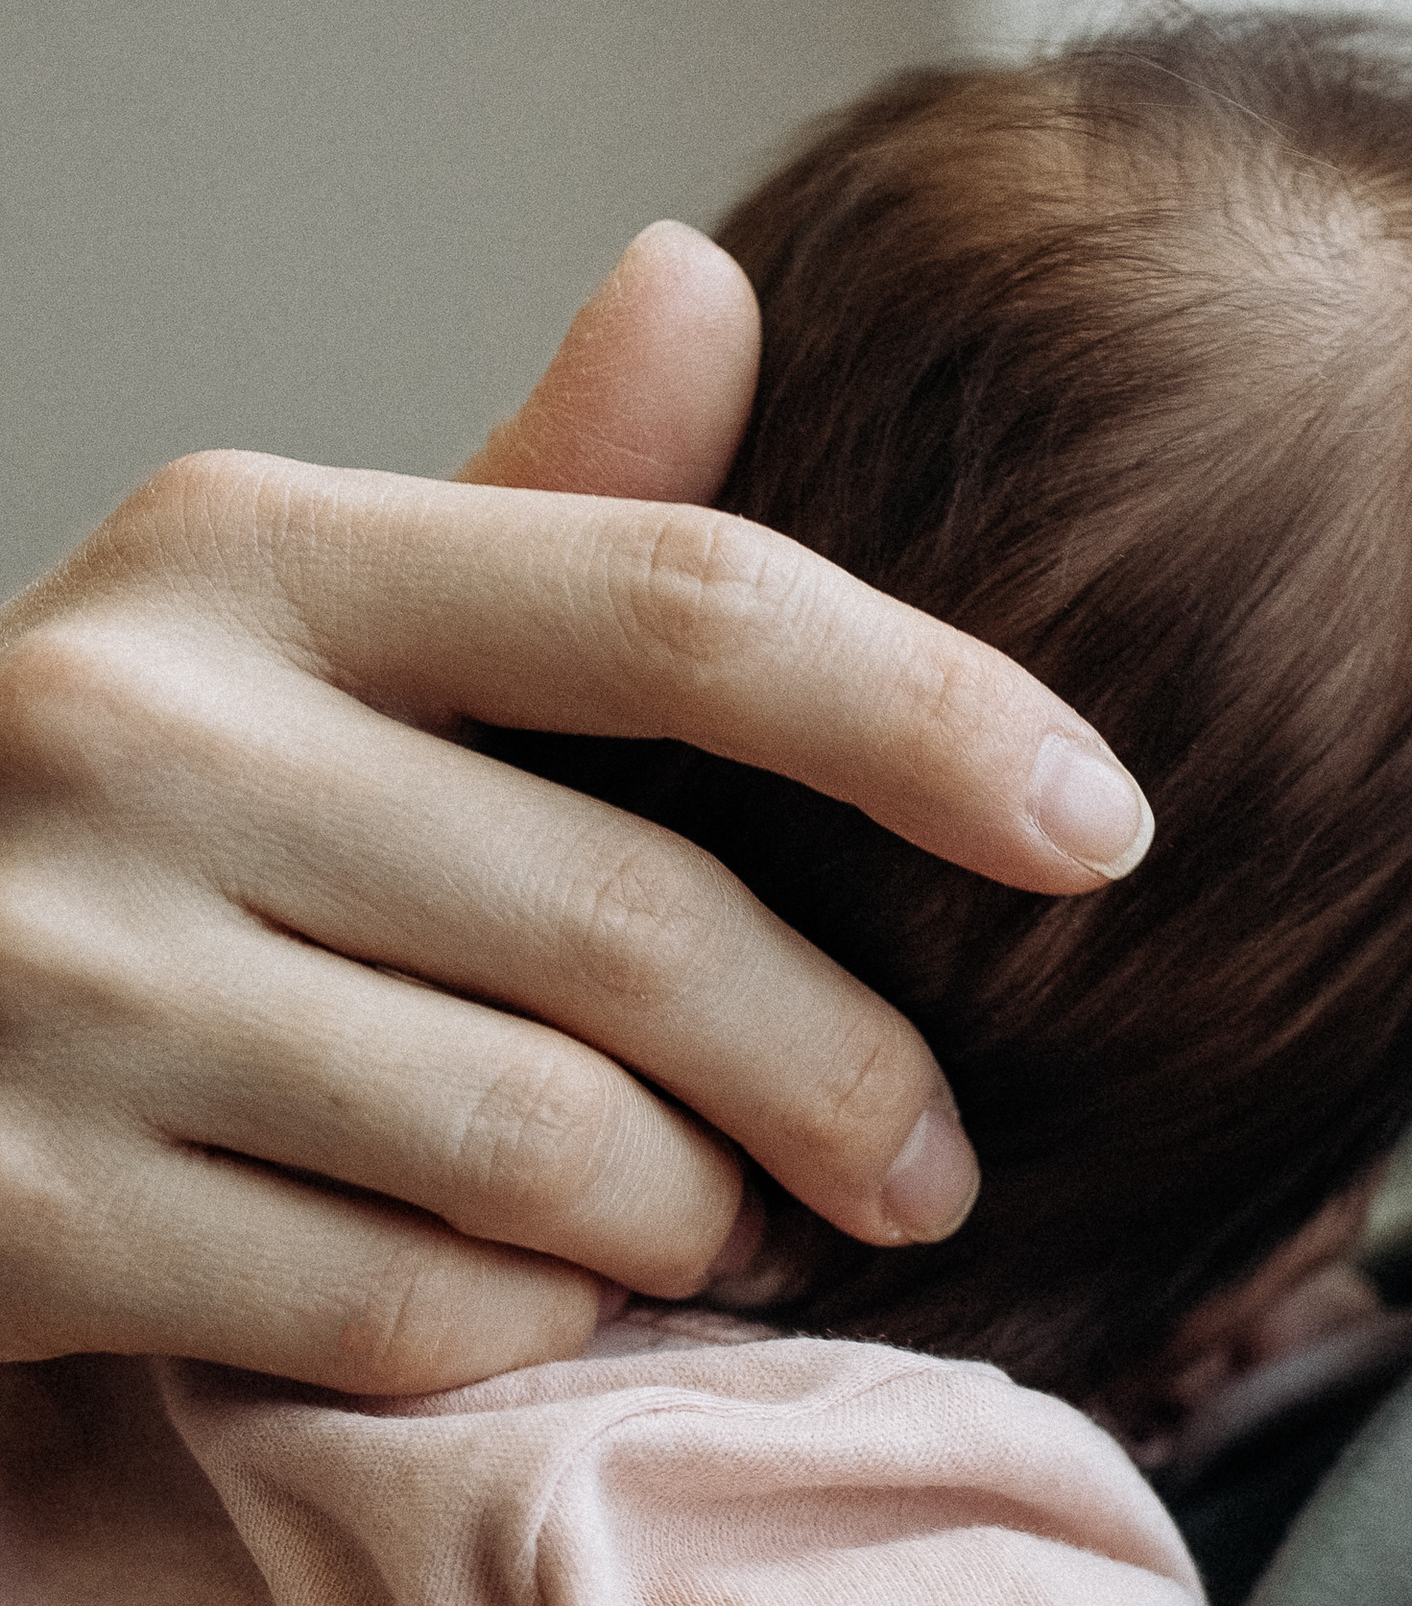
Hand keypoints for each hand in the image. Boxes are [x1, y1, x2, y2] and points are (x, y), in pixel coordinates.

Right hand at [0, 224, 1151, 1390]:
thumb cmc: (128, 817)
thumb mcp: (294, 625)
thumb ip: (528, 506)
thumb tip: (707, 278)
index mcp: (252, 556)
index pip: (683, 601)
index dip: (937, 717)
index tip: (1108, 830)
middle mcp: (141, 738)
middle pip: (648, 927)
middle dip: (850, 1076)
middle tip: (932, 1163)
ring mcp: (65, 980)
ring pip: (553, 1153)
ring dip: (701, 1225)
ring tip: (730, 1230)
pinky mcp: (28, 1210)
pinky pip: (414, 1312)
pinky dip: (529, 1326)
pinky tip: (537, 1296)